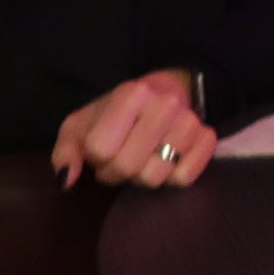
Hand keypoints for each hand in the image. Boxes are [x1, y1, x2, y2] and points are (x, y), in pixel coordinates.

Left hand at [51, 69, 212, 188]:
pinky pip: (185, 177)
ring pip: (156, 176)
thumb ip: (66, 152)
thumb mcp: (81, 126)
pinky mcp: (207, 137)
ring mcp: (189, 120)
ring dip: (143, 177)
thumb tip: (66, 181)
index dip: (96, 159)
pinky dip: (172, 179)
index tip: (102, 151)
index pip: (100, 149)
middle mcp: (164, 103)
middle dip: (117, 172)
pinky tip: (166, 163)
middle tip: (120, 160)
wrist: (163, 95)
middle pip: (127, 166)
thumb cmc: (115, 116)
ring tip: (142, 160)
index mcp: (130, 94)